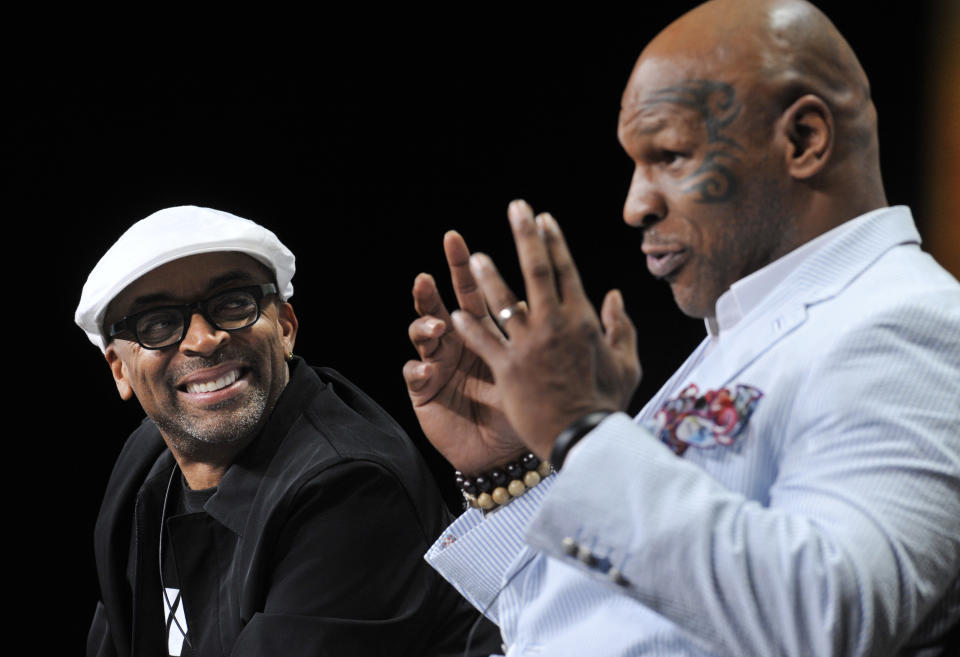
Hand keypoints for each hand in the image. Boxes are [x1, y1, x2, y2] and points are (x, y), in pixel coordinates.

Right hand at [403, 230, 528, 473]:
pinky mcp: (423, 390)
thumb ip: (525, 334)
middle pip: (438, 305)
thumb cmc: (519, 408)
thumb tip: (530, 297)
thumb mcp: (526, 367)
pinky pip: (414, 373)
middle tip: (427, 273)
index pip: (470, 291)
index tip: (455, 238)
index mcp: (481, 331)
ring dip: (424, 326)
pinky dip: (418, 369)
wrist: (504, 453)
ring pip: (420, 334)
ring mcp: (437, 364)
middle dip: (430, 287)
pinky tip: (428, 371)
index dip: (461, 265)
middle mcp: (455, 342)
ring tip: (436, 328)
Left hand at [449, 200, 640, 459]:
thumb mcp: (626, 364)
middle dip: (526, 235)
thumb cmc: (606, 403)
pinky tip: (455, 312)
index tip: (544, 218)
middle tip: (516, 207)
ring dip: (489, 276)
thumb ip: (622, 327)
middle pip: (538, 271)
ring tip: (473, 256)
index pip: (567, 271)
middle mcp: (555, 326)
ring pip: (504, 302)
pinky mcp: (508, 370)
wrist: (584, 438)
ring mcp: (530, 347)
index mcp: (584, 321)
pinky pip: (484, 342)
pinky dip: (469, 327)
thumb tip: (615, 296)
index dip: (554, 241)